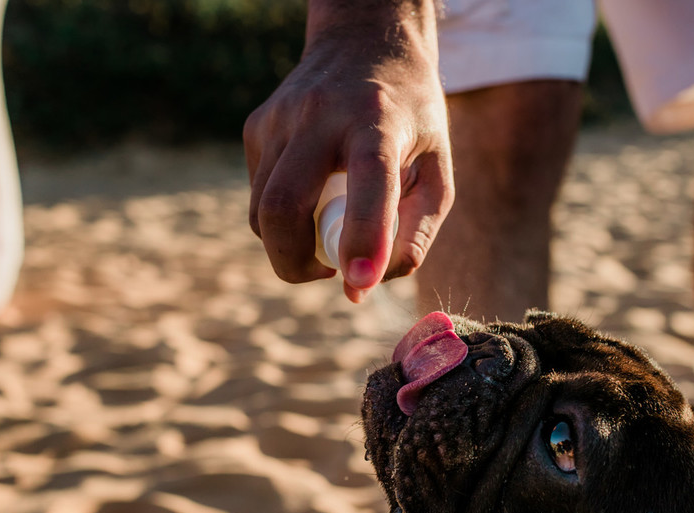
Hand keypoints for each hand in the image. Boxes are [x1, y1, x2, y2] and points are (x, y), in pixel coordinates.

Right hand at [243, 3, 453, 301]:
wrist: (365, 42)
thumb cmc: (411, 118)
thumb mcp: (437, 167)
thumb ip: (416, 231)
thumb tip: (361, 289)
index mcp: (378, 120)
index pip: (369, 181)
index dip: (363, 237)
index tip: (358, 284)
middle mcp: (320, 113)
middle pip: (284, 206)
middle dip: (294, 263)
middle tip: (326, 274)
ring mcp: (280, 119)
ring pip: (262, 210)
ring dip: (289, 245)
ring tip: (326, 230)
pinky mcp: (256, 126)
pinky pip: (258, 195)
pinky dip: (281, 216)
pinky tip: (311, 193)